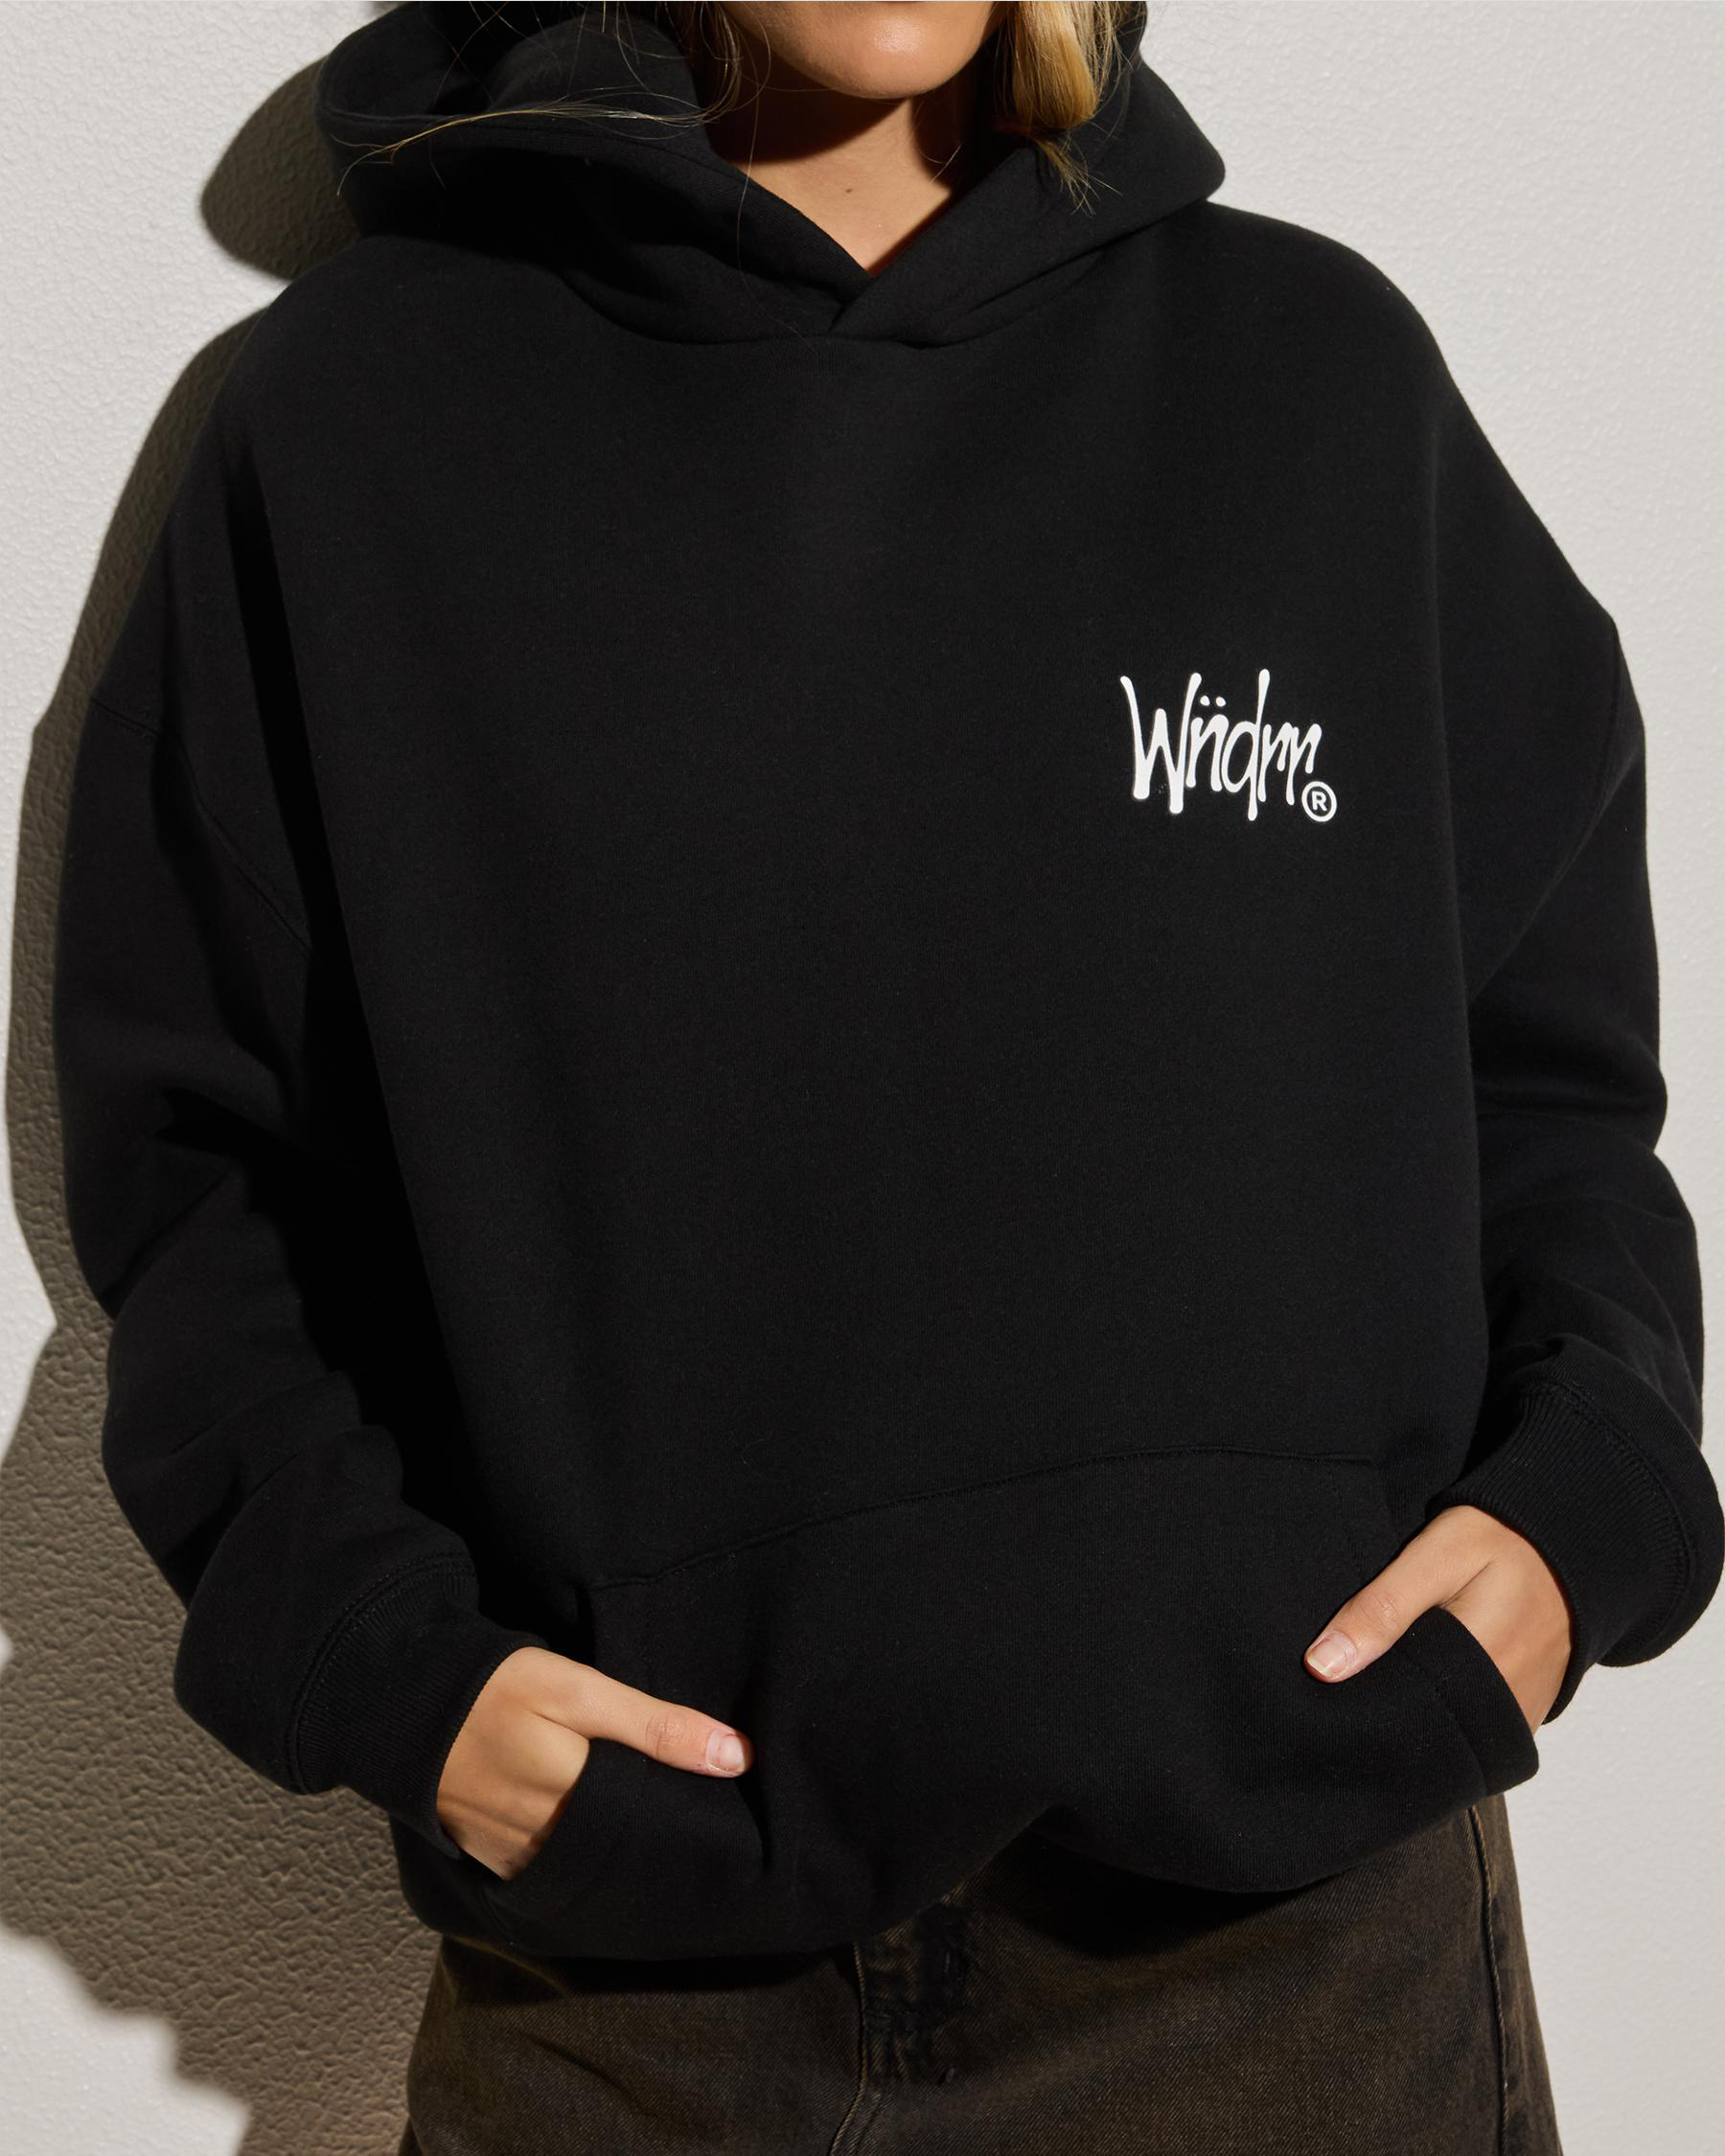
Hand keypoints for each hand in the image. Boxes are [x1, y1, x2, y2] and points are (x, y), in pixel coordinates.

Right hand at [436, 1645, 753, 1879]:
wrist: (403, 1700)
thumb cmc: (496, 1686)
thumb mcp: (579, 1689)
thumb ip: (654, 1724)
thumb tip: (735, 1756)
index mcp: (573, 1799)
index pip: (652, 1830)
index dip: (688, 1822)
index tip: (724, 1815)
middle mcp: (544, 1844)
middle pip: (621, 1854)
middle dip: (654, 1843)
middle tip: (695, 1826)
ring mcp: (513, 1858)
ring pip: (586, 1870)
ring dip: (614, 1853)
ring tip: (649, 1831)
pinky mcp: (490, 1859)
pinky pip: (548, 1873)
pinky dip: (573, 1860)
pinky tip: (595, 1841)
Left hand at [1302, 1503, 1574, 1734]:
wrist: (1568, 1546)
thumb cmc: (1502, 1541)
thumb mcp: (1436, 1556)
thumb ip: (1383, 1608)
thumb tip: (1322, 1665)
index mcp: (1481, 1665)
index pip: (1404, 1714)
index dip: (1363, 1705)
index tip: (1330, 1693)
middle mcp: (1505, 1704)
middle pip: (1426, 1735)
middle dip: (1386, 1715)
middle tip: (1350, 1685)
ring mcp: (1519, 1715)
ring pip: (1450, 1737)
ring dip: (1417, 1716)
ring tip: (1387, 1681)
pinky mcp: (1525, 1713)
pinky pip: (1475, 1730)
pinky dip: (1447, 1714)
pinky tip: (1422, 1685)